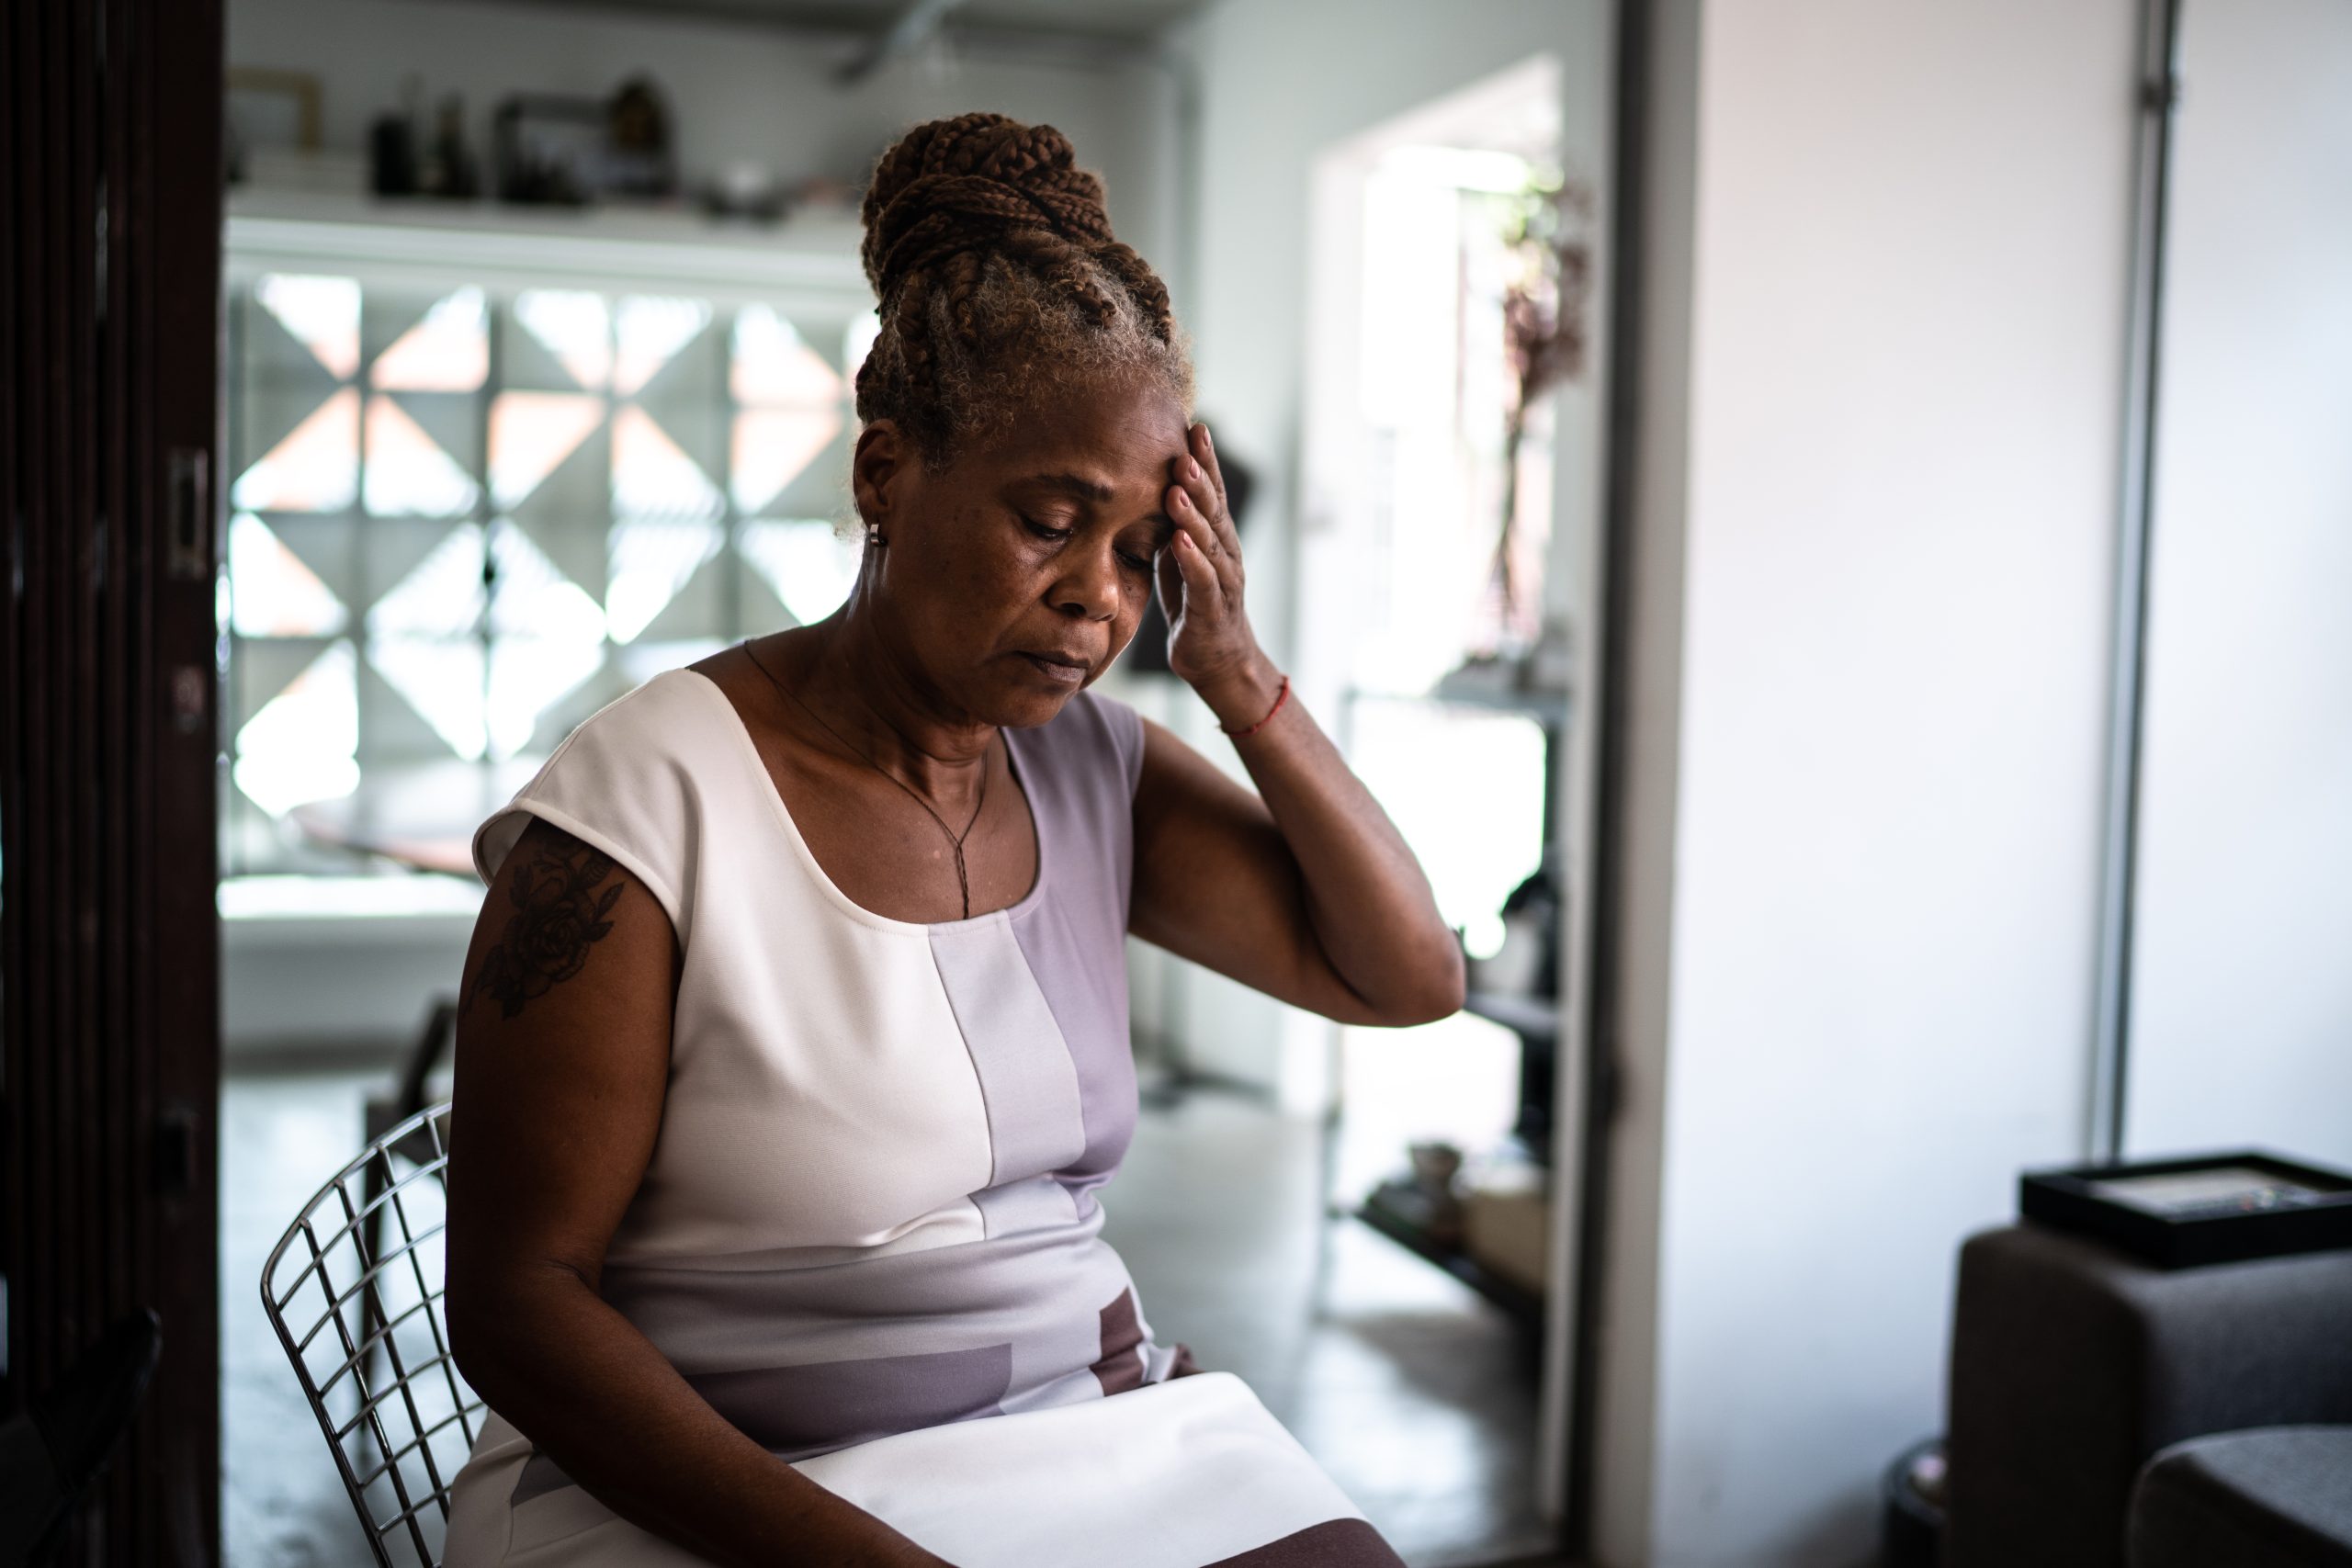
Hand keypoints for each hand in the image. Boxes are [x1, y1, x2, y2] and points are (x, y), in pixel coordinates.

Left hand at [1157, 422, 1267, 707]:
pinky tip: (1179, 539)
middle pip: (1214, 509)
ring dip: (1193, 512)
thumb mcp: (1179, 562)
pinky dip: (1192, 559)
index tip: (1193, 427)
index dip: (1205, 462)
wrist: (1219, 663)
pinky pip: (1203, 580)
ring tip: (1178, 485)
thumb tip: (1148, 494)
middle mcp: (1226, 554)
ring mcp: (1223, 581)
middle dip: (1201, 477)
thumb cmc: (1197, 608)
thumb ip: (1170, 530)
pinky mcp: (1211, 609)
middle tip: (1185, 446)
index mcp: (1217, 539)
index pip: (1211, 494)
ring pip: (1210, 541)